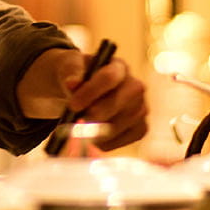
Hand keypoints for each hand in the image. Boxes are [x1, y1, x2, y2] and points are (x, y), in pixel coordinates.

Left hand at [16, 47, 148, 150]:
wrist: (81, 91)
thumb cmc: (76, 76)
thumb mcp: (69, 67)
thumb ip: (71, 72)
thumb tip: (72, 83)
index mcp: (118, 66)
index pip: (110, 77)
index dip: (92, 92)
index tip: (73, 105)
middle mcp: (135, 86)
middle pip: (119, 103)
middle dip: (96, 115)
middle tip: (77, 124)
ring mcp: (140, 108)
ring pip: (122, 124)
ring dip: (98, 131)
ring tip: (80, 131)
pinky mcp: (140, 127)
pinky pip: (126, 139)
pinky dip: (106, 143)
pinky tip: (92, 139)